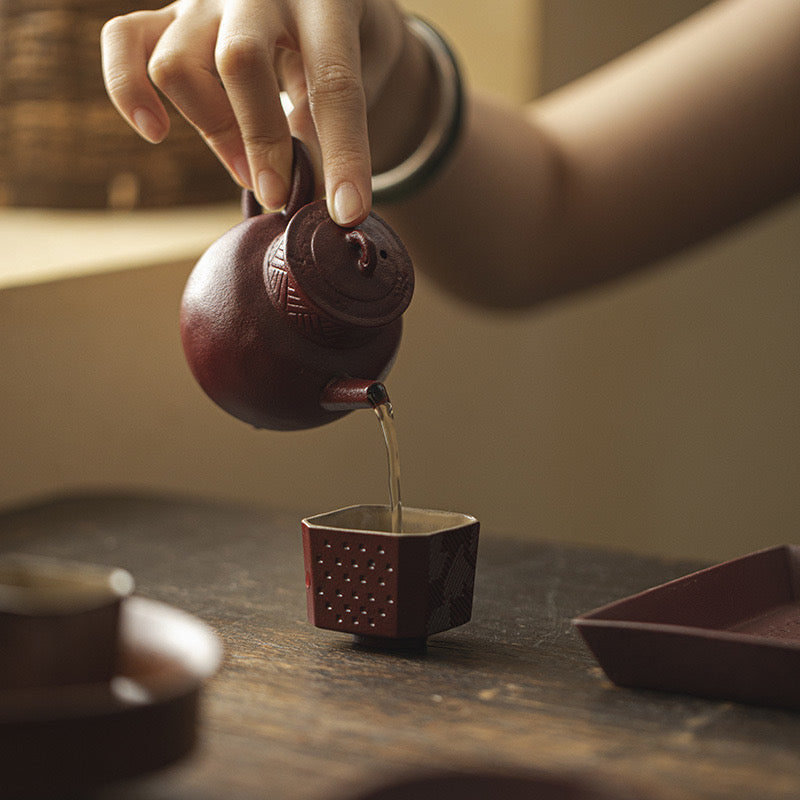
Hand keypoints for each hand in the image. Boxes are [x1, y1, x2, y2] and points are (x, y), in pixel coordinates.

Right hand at [101, 0, 406, 224]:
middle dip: (261, 142)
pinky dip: (129, 91)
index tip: (346, 213)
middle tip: (278, 194)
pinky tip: (156, 131)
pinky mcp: (166, 12)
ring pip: (177, 64)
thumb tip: (311, 196)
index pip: (333, 83)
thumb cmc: (345, 43)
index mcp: (326, 1)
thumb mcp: (361, 73)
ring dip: (212, 130)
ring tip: (244, 169)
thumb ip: (331, 123)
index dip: (343, 155)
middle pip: (240, 62)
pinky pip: (123, 42)